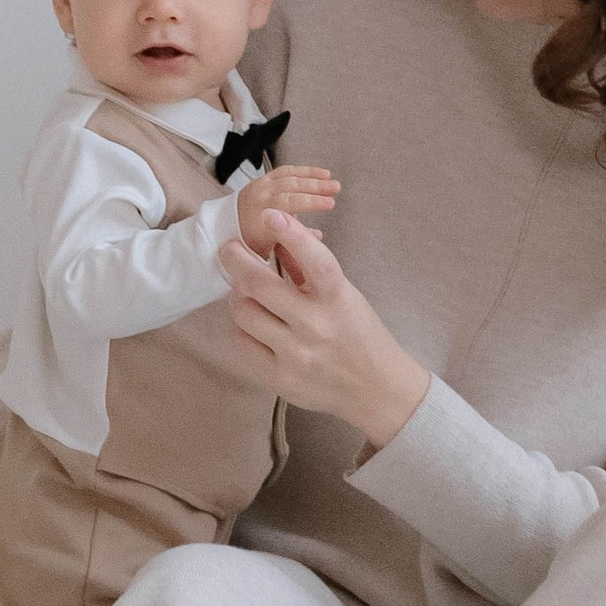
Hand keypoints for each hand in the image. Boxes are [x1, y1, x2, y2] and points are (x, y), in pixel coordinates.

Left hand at [221, 209, 429, 452]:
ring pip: (244, 312)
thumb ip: (310, 271)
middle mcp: (316, 325)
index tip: (270, 215)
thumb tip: (276, 237)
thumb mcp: (345, 295)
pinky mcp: (280, 378)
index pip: (316, 261)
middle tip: (230, 249)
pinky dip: (241, 327)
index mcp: (339, 299)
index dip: (292, 234)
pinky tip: (250, 322)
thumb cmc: (359, 334)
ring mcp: (296, 354)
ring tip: (244, 291)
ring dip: (238, 295)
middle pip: (259, 285)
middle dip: (236, 259)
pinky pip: (243, 343)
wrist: (376, 390)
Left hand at [236, 160, 340, 252]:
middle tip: (335, 189)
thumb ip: (294, 242)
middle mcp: (260, 197)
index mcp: (261, 216)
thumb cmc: (248, 242)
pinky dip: (302, 170)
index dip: (312, 203)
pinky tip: (318, 172)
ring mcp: (260, 186)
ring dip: (312, 177)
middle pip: (292, 188)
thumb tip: (318, 237)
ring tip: (331, 179)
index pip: (290, 205)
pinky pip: (284, 171)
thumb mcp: (269, 248)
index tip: (330, 204)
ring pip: (289, 177)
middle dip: (316, 187)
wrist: (222, 227)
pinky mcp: (262, 180)